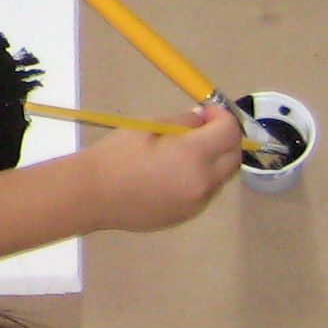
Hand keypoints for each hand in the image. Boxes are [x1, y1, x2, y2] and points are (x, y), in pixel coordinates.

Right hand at [83, 102, 243, 231]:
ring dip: (214, 160)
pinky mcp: (188, 215)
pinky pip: (205, 192)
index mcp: (193, 154)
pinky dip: (200, 179)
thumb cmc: (115, 156)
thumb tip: (200, 120)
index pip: (230, 132)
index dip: (223, 117)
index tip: (207, 112)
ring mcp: (198, 202)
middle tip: (203, 129)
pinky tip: (173, 174)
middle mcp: (203, 181)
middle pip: (235, 156)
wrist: (92, 195)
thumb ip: (180, 122)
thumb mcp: (145, 126)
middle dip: (226, 138)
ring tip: (185, 153)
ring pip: (222, 177)